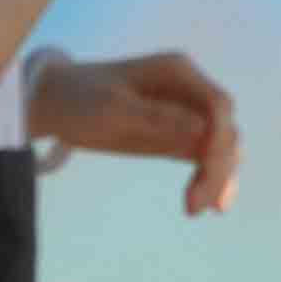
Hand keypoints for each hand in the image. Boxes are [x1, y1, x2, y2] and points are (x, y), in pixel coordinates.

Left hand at [30, 46, 243, 212]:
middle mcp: (189, 90)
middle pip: (224, 129)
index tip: (206, 170)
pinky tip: (205, 204)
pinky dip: (208, 179)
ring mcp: (185, 113)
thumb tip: (204, 130)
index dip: (219, 139)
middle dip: (217, 166)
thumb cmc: (79, 99)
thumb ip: (157, 117)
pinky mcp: (177, 135)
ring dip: (218, 177)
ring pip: (220, 147)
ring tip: (199, 209)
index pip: (217, 106)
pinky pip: (204, 158)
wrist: (56, 103)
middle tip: (195, 205)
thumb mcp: (112, 108)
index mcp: (178, 72)